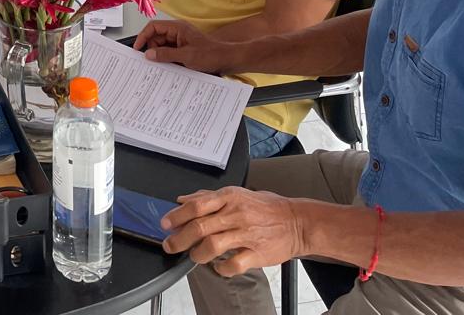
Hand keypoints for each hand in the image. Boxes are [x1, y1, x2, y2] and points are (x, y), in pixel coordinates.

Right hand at [132, 20, 232, 73]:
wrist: (228, 60)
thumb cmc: (212, 54)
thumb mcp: (186, 56)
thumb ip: (165, 54)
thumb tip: (149, 54)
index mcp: (177, 28)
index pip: (153, 27)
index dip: (143, 36)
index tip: (137, 48)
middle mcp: (178, 32)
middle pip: (156, 37)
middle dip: (152, 48)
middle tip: (150, 61)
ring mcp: (181, 40)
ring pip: (162, 46)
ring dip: (160, 55)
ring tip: (162, 65)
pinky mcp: (184, 48)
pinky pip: (170, 52)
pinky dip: (167, 58)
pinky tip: (168, 67)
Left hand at [161, 187, 306, 275]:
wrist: (297, 222)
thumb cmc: (267, 208)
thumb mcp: (237, 194)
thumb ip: (208, 197)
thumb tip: (182, 200)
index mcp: (229, 198)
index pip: (197, 206)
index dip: (177, 216)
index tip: (166, 224)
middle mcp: (236, 214)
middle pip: (200, 226)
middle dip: (180, 239)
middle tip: (170, 246)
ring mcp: (247, 234)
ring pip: (213, 245)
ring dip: (198, 254)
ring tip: (194, 256)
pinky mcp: (258, 253)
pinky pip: (234, 264)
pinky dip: (221, 268)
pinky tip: (218, 267)